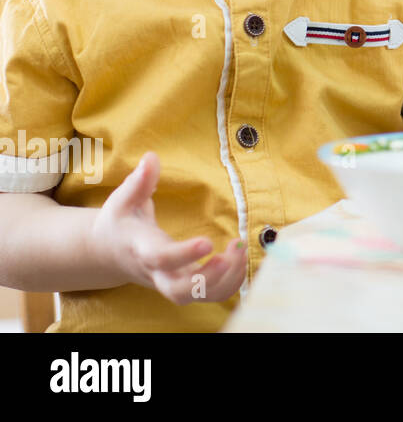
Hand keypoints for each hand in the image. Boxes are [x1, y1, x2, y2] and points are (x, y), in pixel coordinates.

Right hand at [91, 152, 246, 304]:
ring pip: (198, 297)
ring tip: (240, 251)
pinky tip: (241, 261)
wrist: (109, 252)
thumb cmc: (121, 222)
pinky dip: (229, 284)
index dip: (184, 254)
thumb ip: (140, 181)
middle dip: (208, 278)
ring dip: (226, 280)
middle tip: (230, 255)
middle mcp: (157, 272)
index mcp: (142, 249)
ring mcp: (171, 282)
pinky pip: (209, 295)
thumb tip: (151, 157)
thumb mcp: (124, 199)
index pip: (161, 258)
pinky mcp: (184, 285)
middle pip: (179, 292)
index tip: (208, 241)